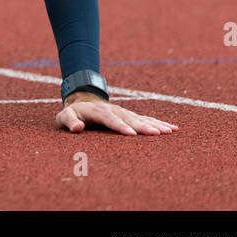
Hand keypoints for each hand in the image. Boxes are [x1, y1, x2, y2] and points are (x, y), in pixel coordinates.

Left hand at [56, 91, 177, 135]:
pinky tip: (172, 129)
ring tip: (169, 131)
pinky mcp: (130, 116)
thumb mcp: (64, 117)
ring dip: (155, 124)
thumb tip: (77, 127)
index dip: (120, 126)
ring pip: (141, 118)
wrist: (81, 101)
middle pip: (129, 118)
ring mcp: (123, 112)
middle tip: (157, 134)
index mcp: (97, 111)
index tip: (131, 134)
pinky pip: (146, 119)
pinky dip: (159, 123)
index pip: (109, 119)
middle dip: (143, 126)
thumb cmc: (72, 114)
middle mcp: (113, 110)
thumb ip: (69, 121)